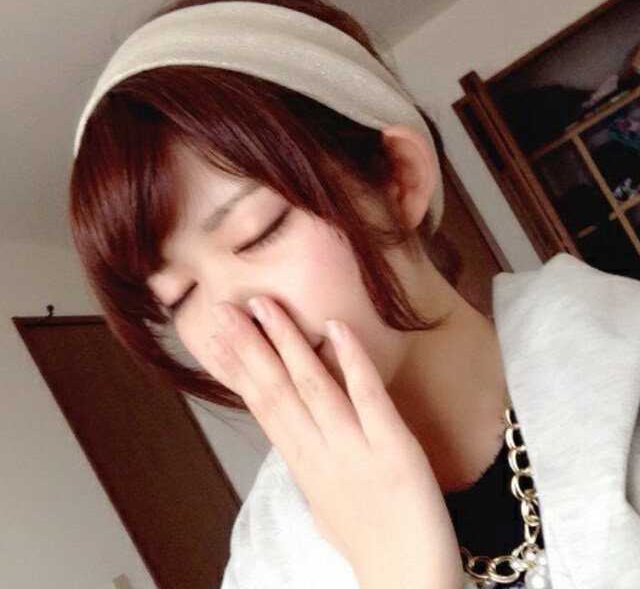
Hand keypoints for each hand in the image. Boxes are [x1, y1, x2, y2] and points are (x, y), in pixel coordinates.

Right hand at [204, 297, 462, 588]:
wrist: (407, 580)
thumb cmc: (367, 537)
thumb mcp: (322, 497)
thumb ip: (307, 460)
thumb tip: (293, 436)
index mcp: (302, 461)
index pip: (261, 406)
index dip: (237, 369)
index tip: (216, 337)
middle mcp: (319, 452)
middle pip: (276, 391)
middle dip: (249, 347)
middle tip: (224, 309)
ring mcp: (354, 449)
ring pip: (312, 387)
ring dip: (287, 343)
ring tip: (265, 307)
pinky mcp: (393, 449)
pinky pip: (368, 398)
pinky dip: (351, 361)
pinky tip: (335, 328)